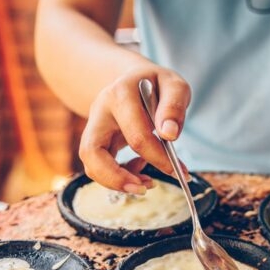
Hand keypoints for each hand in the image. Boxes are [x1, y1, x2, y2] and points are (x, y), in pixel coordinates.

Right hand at [78, 64, 191, 192]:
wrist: (135, 80)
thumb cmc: (156, 85)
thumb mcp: (173, 85)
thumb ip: (174, 105)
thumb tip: (169, 134)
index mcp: (119, 95)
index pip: (136, 135)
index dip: (158, 157)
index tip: (179, 170)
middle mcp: (99, 112)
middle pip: (91, 152)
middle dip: (116, 178)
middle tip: (143, 189)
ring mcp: (94, 129)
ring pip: (91, 165)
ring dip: (117, 182)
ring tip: (146, 183)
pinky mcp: (97, 144)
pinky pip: (100, 168)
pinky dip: (120, 177)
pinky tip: (141, 170)